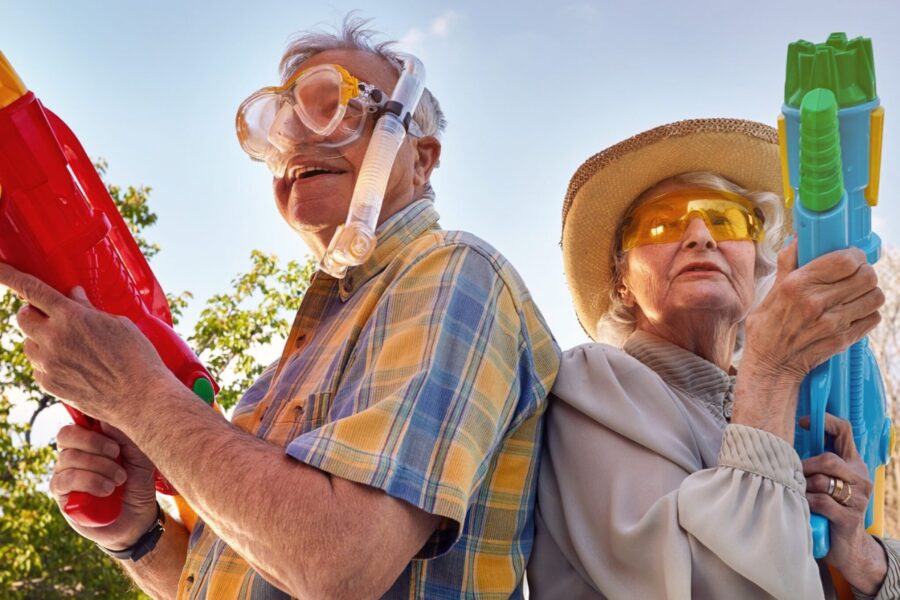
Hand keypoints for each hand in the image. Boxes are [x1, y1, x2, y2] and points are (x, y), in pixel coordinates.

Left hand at [0, 263, 169, 424]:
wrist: (141, 397)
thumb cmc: (136, 357)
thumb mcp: (118, 324)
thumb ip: (88, 309)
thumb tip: (73, 295)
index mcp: (72, 316)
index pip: (31, 289)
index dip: (9, 276)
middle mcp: (54, 338)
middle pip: (23, 317)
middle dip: (34, 313)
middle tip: (54, 318)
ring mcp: (49, 363)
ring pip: (28, 344)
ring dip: (42, 340)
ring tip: (71, 348)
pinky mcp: (50, 384)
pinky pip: (37, 367)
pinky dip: (49, 363)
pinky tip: (74, 367)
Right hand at [50, 422, 158, 550]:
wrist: (138, 519)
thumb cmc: (138, 483)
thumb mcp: (140, 457)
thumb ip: (126, 436)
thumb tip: (108, 418)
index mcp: (92, 439)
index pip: (79, 418)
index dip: (91, 418)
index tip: (113, 428)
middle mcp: (74, 453)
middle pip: (67, 434)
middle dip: (94, 443)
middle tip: (117, 453)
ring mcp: (64, 473)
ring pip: (68, 458)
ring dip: (99, 467)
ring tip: (119, 479)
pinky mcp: (61, 495)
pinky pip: (65, 480)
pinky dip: (90, 482)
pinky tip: (107, 490)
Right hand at [733, 241, 882, 439]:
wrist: (771, 366)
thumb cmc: (767, 327)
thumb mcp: (771, 291)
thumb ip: (789, 263)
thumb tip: (799, 238)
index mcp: (797, 285)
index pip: (846, 260)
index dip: (854, 255)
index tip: (850, 258)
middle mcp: (816, 303)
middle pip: (866, 276)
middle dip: (864, 272)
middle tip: (855, 275)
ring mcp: (832, 323)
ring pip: (875, 296)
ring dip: (869, 292)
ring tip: (855, 294)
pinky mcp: (844, 340)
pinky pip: (873, 318)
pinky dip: (868, 313)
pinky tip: (853, 313)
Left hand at [803, 414, 886, 594]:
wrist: (846, 547)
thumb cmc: (826, 507)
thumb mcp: (823, 481)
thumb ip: (812, 462)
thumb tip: (779, 440)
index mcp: (853, 463)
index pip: (844, 431)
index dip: (824, 421)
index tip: (802, 421)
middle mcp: (860, 478)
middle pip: (829, 459)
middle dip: (804, 466)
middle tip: (792, 475)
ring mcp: (858, 498)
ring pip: (822, 481)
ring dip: (803, 486)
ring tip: (797, 493)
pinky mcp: (849, 517)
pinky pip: (821, 502)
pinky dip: (806, 503)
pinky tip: (803, 507)